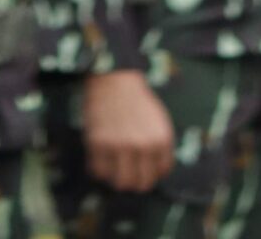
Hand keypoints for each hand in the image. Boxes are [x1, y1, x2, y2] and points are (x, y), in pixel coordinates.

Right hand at [84, 69, 174, 193]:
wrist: (113, 77)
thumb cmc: (136, 98)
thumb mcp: (158, 121)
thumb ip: (159, 146)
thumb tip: (155, 173)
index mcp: (162, 140)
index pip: (161, 172)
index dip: (151, 171)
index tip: (142, 166)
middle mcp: (143, 145)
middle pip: (142, 183)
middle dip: (135, 182)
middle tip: (128, 175)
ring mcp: (120, 145)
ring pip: (121, 182)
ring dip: (117, 180)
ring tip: (113, 171)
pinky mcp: (99, 143)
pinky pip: (99, 171)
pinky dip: (99, 170)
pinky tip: (100, 160)